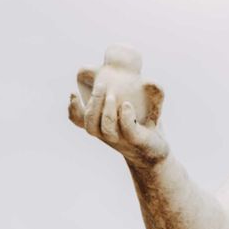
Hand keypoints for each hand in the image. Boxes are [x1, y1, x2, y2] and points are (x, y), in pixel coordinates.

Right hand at [69, 47, 169, 170]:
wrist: (156, 148)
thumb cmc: (140, 124)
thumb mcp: (134, 106)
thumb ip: (129, 90)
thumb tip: (143, 79)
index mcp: (100, 126)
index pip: (79, 121)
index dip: (73, 109)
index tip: (72, 93)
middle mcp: (106, 134)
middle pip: (90, 123)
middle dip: (92, 103)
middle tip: (100, 86)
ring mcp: (120, 139)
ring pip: (104, 128)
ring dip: (106, 110)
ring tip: (112, 96)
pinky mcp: (136, 140)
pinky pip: (127, 129)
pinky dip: (125, 117)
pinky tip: (127, 105)